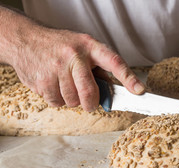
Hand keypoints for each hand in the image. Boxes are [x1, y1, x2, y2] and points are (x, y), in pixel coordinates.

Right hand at [12, 27, 144, 111]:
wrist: (25, 39)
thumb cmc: (60, 46)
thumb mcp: (83, 48)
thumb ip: (98, 69)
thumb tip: (111, 94)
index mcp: (89, 46)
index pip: (114, 62)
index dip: (128, 78)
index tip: (140, 91)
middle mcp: (74, 56)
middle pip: (89, 92)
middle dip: (91, 102)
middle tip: (89, 102)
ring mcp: (55, 68)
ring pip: (72, 101)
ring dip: (72, 99)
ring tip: (65, 84)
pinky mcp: (41, 81)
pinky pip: (56, 103)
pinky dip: (57, 100)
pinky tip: (53, 85)